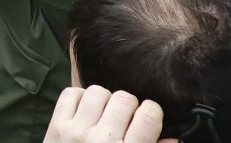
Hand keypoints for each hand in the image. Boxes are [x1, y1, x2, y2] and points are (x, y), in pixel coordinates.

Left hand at [43, 86, 164, 142]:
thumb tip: (173, 139)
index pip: (149, 115)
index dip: (152, 112)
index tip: (147, 119)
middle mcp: (102, 141)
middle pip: (125, 99)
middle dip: (128, 107)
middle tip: (124, 121)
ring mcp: (77, 132)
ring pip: (98, 92)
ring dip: (104, 101)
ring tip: (104, 116)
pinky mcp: (56, 127)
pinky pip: (72, 93)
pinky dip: (79, 98)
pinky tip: (85, 113)